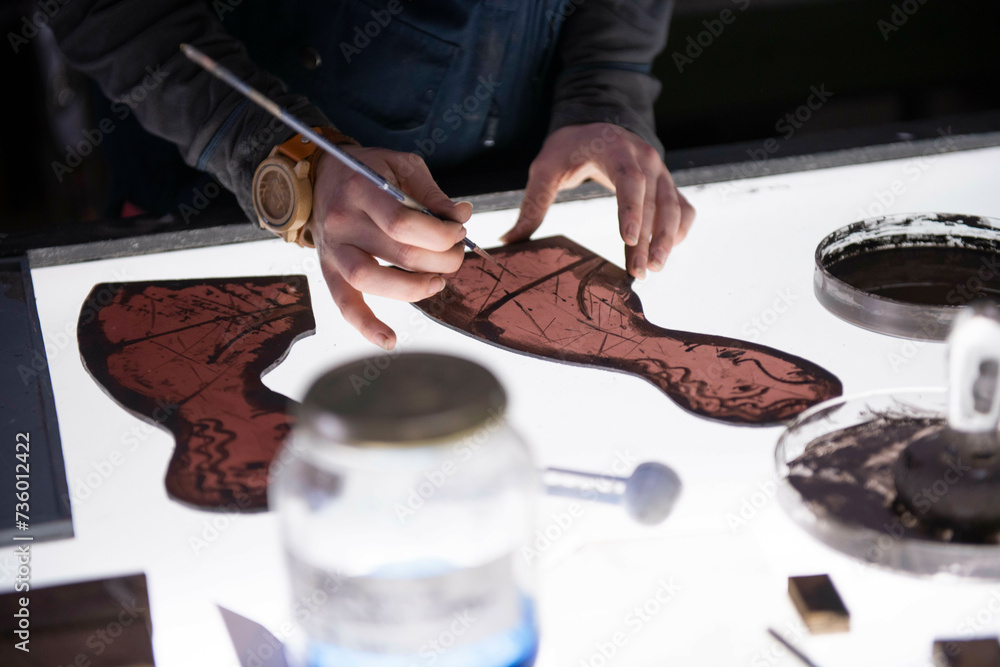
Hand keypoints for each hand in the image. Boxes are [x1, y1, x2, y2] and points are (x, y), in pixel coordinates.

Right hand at [311, 147, 471, 349]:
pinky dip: (367, 325)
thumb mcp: (401, 166)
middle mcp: (342, 221)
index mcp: (361, 189)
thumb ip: (432, 193)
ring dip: (415, 289)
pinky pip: (345, 304)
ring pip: (373, 281)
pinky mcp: (329, 271)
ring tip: (437, 282)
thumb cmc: (369, 171)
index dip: (440, 234)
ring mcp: (333, 249)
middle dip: (441, 260)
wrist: (321, 176)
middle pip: (399, 254)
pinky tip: (390, 340)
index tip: (457, 232)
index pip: (404, 223)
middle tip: (454, 255)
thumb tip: (461, 216)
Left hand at [502, 123, 694, 278]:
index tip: (628, 238)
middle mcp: (645, 159)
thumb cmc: (570, 148)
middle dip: (650, 239)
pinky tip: (667, 252)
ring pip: (674, 208)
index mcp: (616, 150)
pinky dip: (680, 230)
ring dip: (668, 240)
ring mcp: (661, 172)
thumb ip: (533, 204)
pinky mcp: (667, 184)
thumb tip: (508, 240)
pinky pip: (683, 208)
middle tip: (641, 271)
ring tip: (655, 269)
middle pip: (655, 202)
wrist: (599, 122)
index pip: (629, 180)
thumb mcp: (546, 169)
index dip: (631, 209)